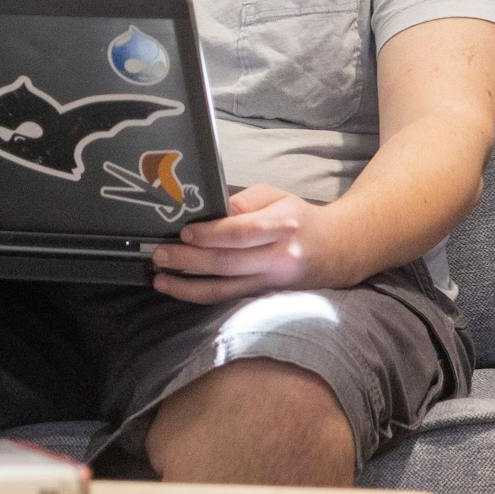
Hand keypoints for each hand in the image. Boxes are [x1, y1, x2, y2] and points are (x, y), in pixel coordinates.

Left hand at [151, 185, 327, 303]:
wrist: (334, 250)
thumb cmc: (298, 218)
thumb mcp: (276, 197)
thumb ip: (244, 202)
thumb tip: (212, 212)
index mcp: (283, 227)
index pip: (242, 233)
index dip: (211, 235)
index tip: (185, 232)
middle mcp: (278, 259)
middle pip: (228, 263)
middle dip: (189, 260)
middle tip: (160, 254)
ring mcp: (271, 282)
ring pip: (224, 288)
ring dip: (188, 286)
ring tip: (160, 279)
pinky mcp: (263, 295)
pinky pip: (228, 297)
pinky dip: (200, 293)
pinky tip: (178, 288)